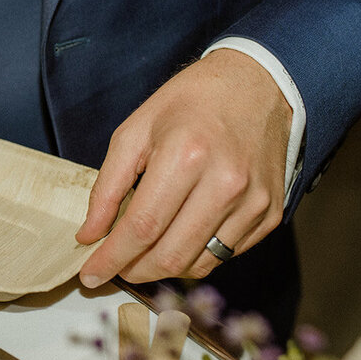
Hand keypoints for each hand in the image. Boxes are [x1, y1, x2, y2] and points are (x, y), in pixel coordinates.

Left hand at [76, 49, 292, 287]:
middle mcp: (225, 183)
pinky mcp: (271, 214)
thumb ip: (107, 186)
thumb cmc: (189, 104)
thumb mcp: (134, 131)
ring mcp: (253, 202)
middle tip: (113, 267)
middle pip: (170, 255)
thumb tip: (89, 235)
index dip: (111, 258)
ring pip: (199, 264)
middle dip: (133, 271)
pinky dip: (194, 256)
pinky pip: (226, 255)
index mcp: (185, 156)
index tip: (89, 275)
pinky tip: (177, 239)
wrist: (258, 84)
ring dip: (162, 269)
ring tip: (141, 255)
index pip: (141, 227)